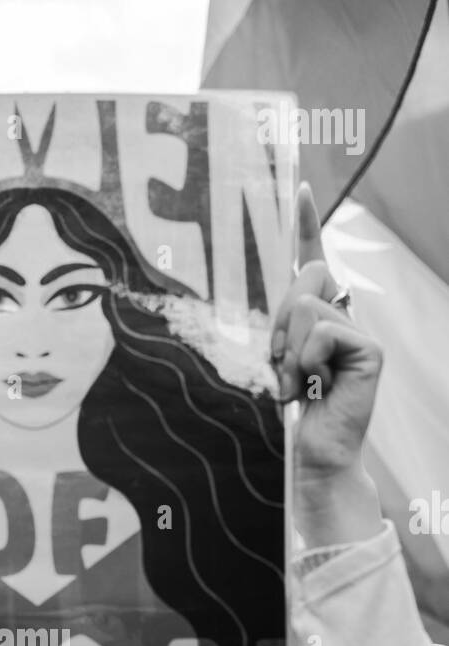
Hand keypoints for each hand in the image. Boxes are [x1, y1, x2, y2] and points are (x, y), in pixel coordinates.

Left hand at [272, 184, 383, 548]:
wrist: (314, 449)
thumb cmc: (297, 407)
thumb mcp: (284, 356)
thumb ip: (290, 320)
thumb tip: (303, 282)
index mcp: (321, 313)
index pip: (314, 260)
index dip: (308, 223)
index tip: (300, 189)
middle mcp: (344, 314)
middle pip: (304, 277)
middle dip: (281, 323)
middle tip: (285, 366)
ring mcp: (360, 331)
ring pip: (306, 307)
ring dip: (290, 351)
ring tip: (300, 382)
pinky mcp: (371, 349)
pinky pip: (323, 331)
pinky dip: (308, 361)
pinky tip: (317, 386)